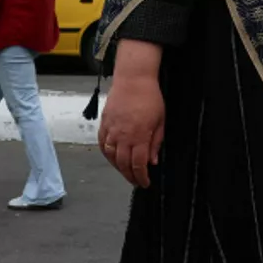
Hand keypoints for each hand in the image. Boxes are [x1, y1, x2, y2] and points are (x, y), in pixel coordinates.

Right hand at [98, 40, 164, 188]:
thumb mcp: (160, 120)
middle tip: (136, 181)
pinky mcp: (104, 124)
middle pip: (123, 164)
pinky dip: (107, 154)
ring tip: (126, 172)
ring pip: (111, 157)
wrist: (133, 79)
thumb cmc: (150, 97)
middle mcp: (123, 136)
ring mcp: (111, 130)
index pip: (138, 164)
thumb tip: (152, 161)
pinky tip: (113, 158)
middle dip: (130, 176)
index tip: (145, 183)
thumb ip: (155, 142)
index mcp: (139, 136)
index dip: (141, 177)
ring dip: (118, 167)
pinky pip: (102, 144)